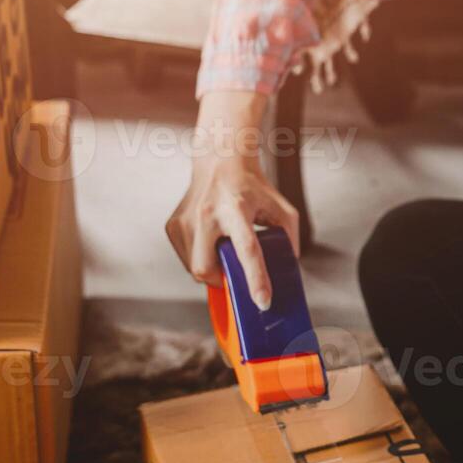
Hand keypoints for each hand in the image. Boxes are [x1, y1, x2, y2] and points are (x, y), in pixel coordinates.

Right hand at [166, 92, 299, 309]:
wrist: (220, 161)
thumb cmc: (253, 187)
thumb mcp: (280, 208)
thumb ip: (289, 238)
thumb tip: (286, 270)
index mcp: (237, 208)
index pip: (247, 249)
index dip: (256, 278)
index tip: (263, 302)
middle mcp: (206, 214)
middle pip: (207, 268)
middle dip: (221, 279)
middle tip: (233, 270)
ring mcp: (185, 220)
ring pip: (195, 268)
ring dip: (211, 268)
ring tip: (222, 247)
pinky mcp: (173, 226)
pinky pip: (186, 259)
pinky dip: (201, 259)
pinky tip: (210, 241)